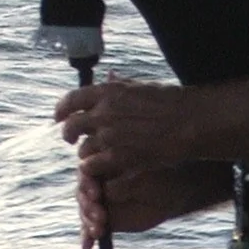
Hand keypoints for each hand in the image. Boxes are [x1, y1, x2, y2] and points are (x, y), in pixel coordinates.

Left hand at [55, 75, 194, 182]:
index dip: (61, 110)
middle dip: (69, 135)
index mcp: (109, 92)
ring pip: (82, 150)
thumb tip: (108, 77)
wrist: (190, 122)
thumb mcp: (140, 86)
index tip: (58, 118)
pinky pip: (92, 166)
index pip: (72, 99)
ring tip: (96, 158)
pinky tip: (101, 171)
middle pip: (71, 126)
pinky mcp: (119, 157)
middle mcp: (104, 112)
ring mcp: (110, 136)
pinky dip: (94, 170)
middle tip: (72, 141)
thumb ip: (119, 86)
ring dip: (87, 155)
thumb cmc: (171, 103)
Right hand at [76, 161, 230, 248]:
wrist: (174, 193)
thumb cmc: (162, 180)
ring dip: (88, 222)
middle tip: (99, 219)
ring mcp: (98, 199)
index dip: (88, 184)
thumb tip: (104, 192)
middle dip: (88, 207)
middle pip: (82, 193)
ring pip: (85, 210)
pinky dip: (87, 236)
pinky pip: (91, 227)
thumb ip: (125, 184)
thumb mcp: (145, 181)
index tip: (96, 195)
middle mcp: (97, 180)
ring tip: (98, 232)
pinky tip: (88, 246)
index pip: (86, 172)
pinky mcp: (103, 217)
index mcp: (104, 163)